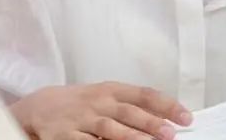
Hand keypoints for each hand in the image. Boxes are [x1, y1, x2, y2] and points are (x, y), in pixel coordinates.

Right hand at [9, 81, 192, 139]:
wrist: (40, 106)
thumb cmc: (80, 103)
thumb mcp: (105, 97)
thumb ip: (131, 107)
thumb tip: (165, 120)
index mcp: (111, 90)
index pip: (143, 94)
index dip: (166, 105)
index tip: (186, 117)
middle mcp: (98, 102)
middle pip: (128, 112)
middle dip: (150, 123)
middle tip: (170, 133)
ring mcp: (82, 119)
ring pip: (110, 129)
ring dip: (131, 138)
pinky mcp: (67, 136)